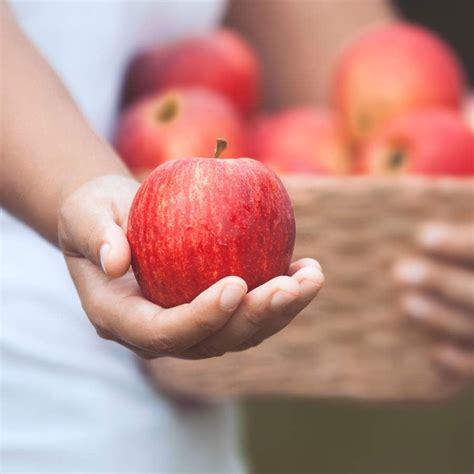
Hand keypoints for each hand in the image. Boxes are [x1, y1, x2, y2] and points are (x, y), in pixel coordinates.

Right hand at [59, 175, 323, 359]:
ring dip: (280, 310)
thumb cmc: (95, 214)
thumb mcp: (85, 215)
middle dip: (255, 319)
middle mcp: (158, 331)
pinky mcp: (211, 307)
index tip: (236, 284)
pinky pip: (248, 309)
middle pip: (211, 341)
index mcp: (121, 319)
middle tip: (289, 286)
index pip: (162, 332)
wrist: (112, 220)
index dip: (201, 317)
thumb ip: (96, 236)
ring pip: (239, 332)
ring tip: (312, 277)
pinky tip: (304, 267)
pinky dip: (279, 294)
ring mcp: (188, 323)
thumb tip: (116, 263)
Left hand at [394, 222, 473, 385]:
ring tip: (406, 304)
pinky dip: (465, 363)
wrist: (460, 275)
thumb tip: (389, 209)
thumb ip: (438, 229)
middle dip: (443, 281)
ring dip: (444, 317)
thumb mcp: (445, 237)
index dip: (459, 243)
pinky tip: (436, 355)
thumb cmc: (445, 250)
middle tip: (401, 272)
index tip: (422, 236)